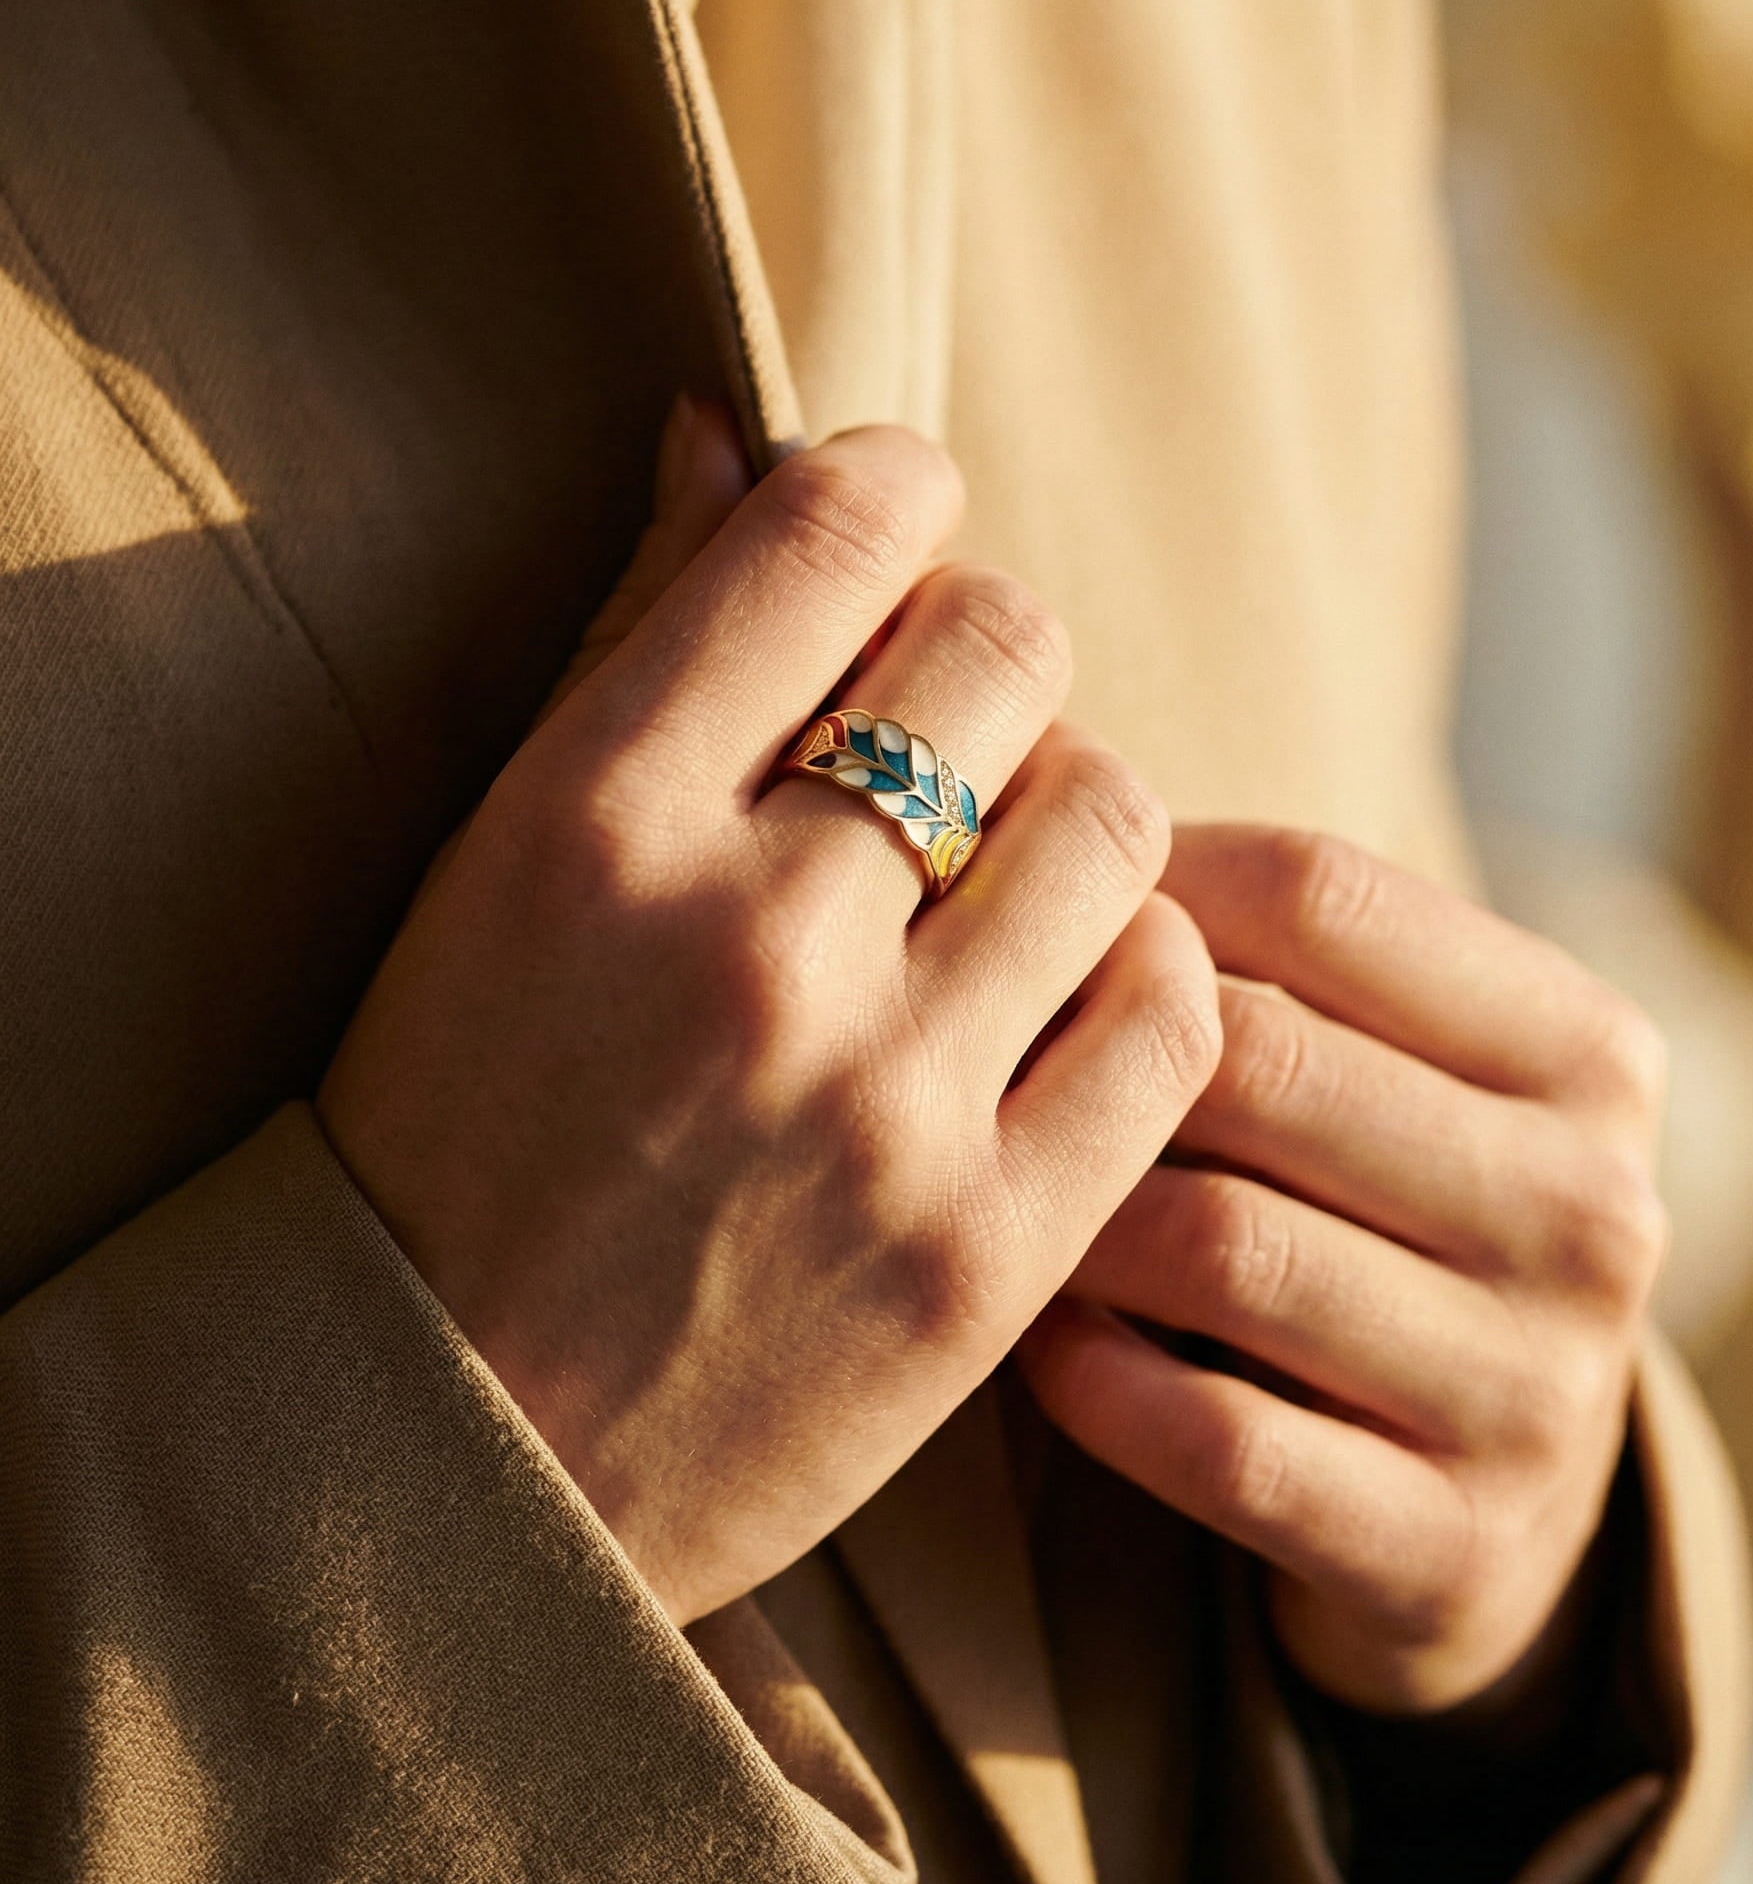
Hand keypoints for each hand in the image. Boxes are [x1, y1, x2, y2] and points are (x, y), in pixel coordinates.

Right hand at [320, 403, 1219, 1625]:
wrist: (450, 1454)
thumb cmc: (451, 1119)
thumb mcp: (490, 859)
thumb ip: (628, 635)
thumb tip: (734, 428)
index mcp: (594, 815)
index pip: (842, 522)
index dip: (894, 498)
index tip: (884, 549)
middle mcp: (749, 939)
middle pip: (1012, 647)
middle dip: (990, 660)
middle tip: (944, 736)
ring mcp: (883, 1104)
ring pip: (1115, 814)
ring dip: (1070, 817)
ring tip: (998, 885)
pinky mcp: (987, 1252)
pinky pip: (1170, 1013)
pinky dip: (1137, 972)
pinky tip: (1058, 998)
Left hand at [1017, 824, 1667, 1715]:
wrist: (1478, 1506)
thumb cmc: (1375, 1216)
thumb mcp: (1383, 1068)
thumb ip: (1264, 948)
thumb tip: (1031, 804)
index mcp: (1589, 1051)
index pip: (1319, 893)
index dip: (1139, 883)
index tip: (1026, 907)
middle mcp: (1596, 1214)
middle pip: (1258, 1061)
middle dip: (1082, 1053)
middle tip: (963, 1058)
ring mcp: (1536, 1394)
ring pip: (1221, 1246)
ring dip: (1067, 1216)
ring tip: (988, 1192)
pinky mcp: (1450, 1551)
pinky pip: (1211, 1438)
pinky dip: (1093, 1379)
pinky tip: (1044, 1339)